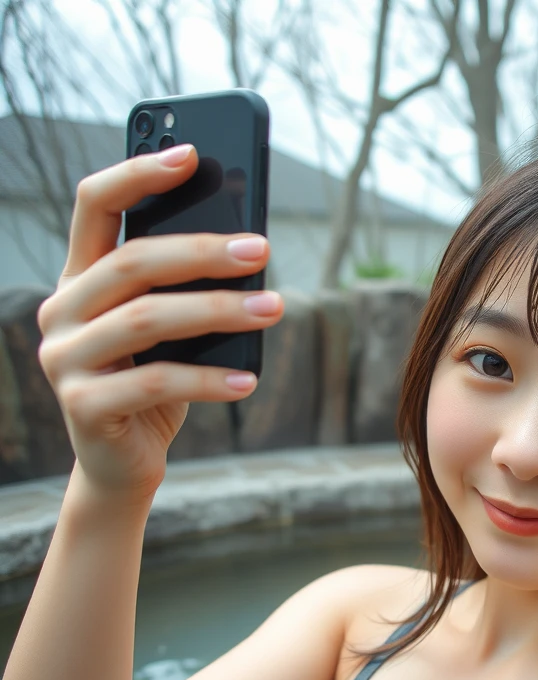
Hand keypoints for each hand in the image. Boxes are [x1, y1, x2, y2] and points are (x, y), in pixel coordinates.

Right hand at [36, 142, 283, 503]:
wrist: (123, 464)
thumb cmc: (156, 387)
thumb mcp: (171, 334)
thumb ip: (185, 293)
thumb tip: (248, 248)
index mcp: (80, 280)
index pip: (95, 206)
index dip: (137, 174)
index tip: (191, 153)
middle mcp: (60, 310)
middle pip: (132, 262)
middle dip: (203, 251)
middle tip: (261, 249)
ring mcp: (64, 359)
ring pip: (147, 319)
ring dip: (218, 311)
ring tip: (273, 308)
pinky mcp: (83, 405)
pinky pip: (157, 382)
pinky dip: (210, 381)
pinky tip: (250, 381)